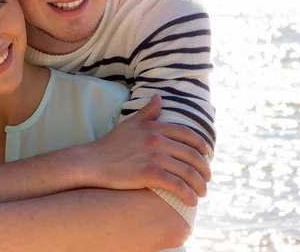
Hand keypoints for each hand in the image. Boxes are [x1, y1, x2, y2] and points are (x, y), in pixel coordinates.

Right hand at [78, 95, 210, 205]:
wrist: (92, 162)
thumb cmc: (111, 144)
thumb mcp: (130, 124)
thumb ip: (147, 112)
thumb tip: (159, 97)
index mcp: (155, 127)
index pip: (189, 135)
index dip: (202, 147)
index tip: (206, 157)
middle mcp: (157, 140)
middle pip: (192, 155)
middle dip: (204, 169)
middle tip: (207, 178)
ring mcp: (154, 157)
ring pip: (188, 172)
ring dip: (199, 184)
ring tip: (202, 192)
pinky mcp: (149, 174)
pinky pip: (177, 185)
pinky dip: (188, 194)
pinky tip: (191, 200)